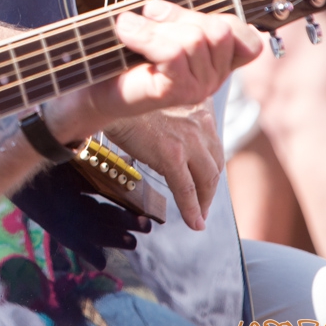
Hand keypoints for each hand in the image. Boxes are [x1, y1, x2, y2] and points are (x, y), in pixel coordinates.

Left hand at [41, 0, 258, 171]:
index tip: (175, 7)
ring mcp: (200, 86)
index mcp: (220, 56)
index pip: (245, 35)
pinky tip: (126, 33)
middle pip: (219, 29)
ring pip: (195, 40)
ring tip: (132, 29)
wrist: (92, 76)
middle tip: (148, 16)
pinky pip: (174, 53)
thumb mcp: (161, 2)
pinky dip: (145, 36)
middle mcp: (217, 74)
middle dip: (177, 14)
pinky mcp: (178, 92)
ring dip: (155, 27)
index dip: (216, 13)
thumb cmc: (128, 43)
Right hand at [105, 102, 224, 229]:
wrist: (109, 103)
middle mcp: (198, 123)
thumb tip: (173, 149)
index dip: (211, 168)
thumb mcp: (162, 108)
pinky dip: (191, 209)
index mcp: (197, 108)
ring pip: (206, 179)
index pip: (213, 146)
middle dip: (210, 188)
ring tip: (199, 216)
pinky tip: (194, 223)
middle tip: (203, 203)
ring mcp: (187, 139)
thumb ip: (176, 122)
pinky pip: (186, 189)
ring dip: (204, 201)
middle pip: (215, 164)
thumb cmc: (128, 106)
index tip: (206, 182)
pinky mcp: (172, 154)